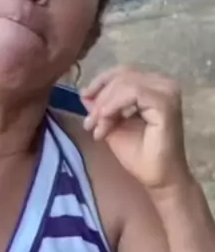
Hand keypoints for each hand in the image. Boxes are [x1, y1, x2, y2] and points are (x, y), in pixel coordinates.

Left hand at [80, 66, 190, 191]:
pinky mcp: (165, 103)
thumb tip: (85, 93)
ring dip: (105, 104)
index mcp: (154, 86)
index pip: (123, 72)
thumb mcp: (113, 125)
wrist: (158, 179)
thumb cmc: (140, 155)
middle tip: (89, 122)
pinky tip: (105, 123)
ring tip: (97, 127)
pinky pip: (132, 92)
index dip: (101, 82)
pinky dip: (113, 106)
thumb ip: (101, 108)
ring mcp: (167, 92)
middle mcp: (164, 84)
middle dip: (100, 96)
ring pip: (126, 82)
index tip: (84, 100)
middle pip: (123, 74)